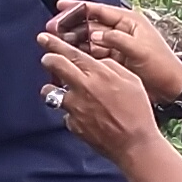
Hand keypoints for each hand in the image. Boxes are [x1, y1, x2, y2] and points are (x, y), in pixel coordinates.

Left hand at [38, 28, 167, 163]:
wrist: (135, 144)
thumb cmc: (138, 111)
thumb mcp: (131, 80)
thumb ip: (110, 66)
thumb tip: (96, 62)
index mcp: (99, 74)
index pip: (70, 53)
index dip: (54, 44)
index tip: (44, 37)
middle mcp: (83, 88)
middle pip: (56, 67)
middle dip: (48, 59)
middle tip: (46, 57)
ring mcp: (75, 108)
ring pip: (51, 93)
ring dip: (51, 89)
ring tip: (57, 90)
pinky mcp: (73, 125)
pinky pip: (65, 113)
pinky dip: (70, 111)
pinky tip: (81, 114)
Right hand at [50, 0, 181, 98]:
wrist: (171, 87)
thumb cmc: (160, 65)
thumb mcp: (140, 50)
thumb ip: (118, 40)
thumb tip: (95, 35)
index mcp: (128, 21)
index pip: (99, 10)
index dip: (78, 7)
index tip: (59, 6)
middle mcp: (120, 30)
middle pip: (90, 24)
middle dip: (70, 25)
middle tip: (51, 29)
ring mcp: (115, 45)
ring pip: (88, 40)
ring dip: (72, 41)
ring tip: (54, 43)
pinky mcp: (113, 60)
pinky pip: (93, 54)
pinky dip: (80, 55)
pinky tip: (67, 57)